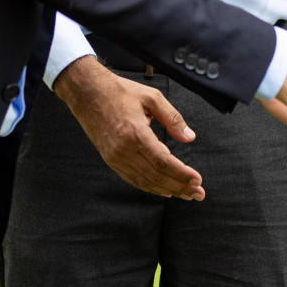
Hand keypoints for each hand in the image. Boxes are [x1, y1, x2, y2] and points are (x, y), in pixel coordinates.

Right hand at [53, 56, 204, 199]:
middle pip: (156, 176)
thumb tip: (189, 137)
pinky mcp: (110, 160)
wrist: (88, 94)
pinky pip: (132, 179)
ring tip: (185, 194)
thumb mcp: (151, 97)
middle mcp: (124, 150)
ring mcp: (116, 158)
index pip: (163, 161)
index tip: (197, 180)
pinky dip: (150, 187)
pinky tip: (163, 190)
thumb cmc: (120, 92)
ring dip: (167, 190)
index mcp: (136, 133)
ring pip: (145, 182)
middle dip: (179, 187)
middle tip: (198, 194)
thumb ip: (172, 118)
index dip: (181, 174)